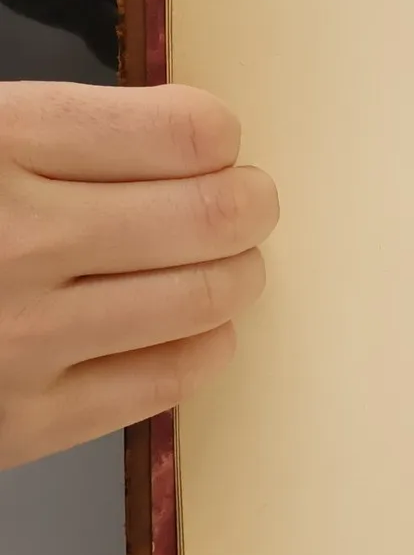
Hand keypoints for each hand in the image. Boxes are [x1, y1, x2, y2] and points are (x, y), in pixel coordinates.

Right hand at [0, 82, 277, 470]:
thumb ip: (52, 131)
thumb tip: (180, 135)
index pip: (182, 131)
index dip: (217, 134)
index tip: (214, 142)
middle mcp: (15, 240)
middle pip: (211, 214)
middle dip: (249, 203)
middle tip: (248, 201)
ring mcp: (18, 338)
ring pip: (205, 297)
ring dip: (237, 273)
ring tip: (226, 260)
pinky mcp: (17, 423)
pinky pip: (163, 382)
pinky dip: (203, 347)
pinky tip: (194, 328)